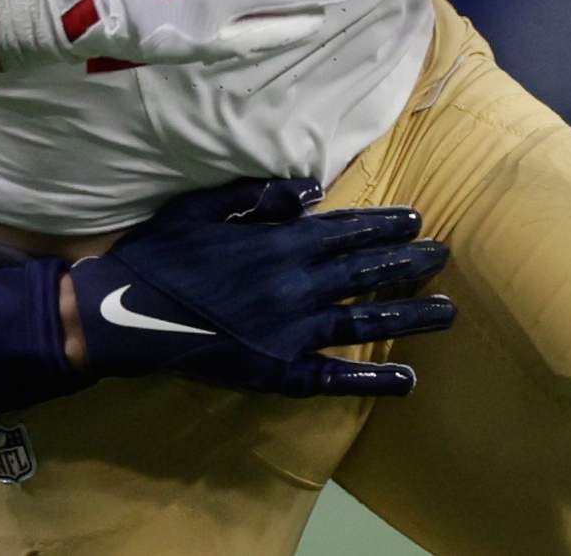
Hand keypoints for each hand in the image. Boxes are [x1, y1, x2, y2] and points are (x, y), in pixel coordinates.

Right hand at [68, 178, 453, 396]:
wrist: (122, 314)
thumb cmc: (159, 253)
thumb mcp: (203, 207)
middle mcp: (297, 286)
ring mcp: (292, 333)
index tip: (416, 218)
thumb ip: (259, 196)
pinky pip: (336, 378)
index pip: (347, 230)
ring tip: (448, 311)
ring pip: (365, 321)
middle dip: (409, 262)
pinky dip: (374, 380)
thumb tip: (312, 189)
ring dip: (409, 314)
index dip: (385, 224)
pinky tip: (408, 380)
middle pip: (366, 272)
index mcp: (280, 243)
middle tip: (444, 254)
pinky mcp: (279, 371)